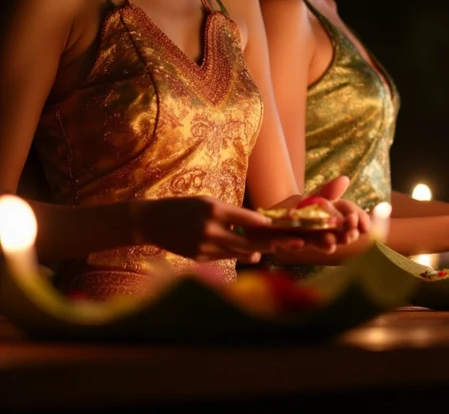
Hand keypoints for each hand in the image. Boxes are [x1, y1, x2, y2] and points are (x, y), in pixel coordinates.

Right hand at [132, 196, 273, 262]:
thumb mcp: (207, 202)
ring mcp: (204, 247)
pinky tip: (250, 252)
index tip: (276, 225)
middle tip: (283, 244)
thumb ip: (230, 213)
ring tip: (270, 249)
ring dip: (255, 252)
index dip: (263, 224)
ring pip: (237, 253)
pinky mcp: (199, 259)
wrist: (152, 221)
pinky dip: (236, 254)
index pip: (246, 219)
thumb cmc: (184, 207)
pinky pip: (223, 257)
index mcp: (213, 210)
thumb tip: (255, 226)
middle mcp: (210, 230)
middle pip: (246, 242)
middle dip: (267, 244)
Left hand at [253, 177, 371, 259]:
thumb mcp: (316, 197)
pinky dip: (293, 244)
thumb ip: (329, 192)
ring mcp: (305, 239)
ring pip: (318, 244)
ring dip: (325, 244)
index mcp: (333, 219)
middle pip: (339, 235)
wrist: (272, 216)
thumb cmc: (300, 207)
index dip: (359, 220)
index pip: (351, 218)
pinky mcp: (284, 242)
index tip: (364, 225)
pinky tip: (298, 242)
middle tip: (350, 234)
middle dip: (346, 235)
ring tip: (330, 241)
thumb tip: (345, 179)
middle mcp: (323, 232)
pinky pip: (288, 244)